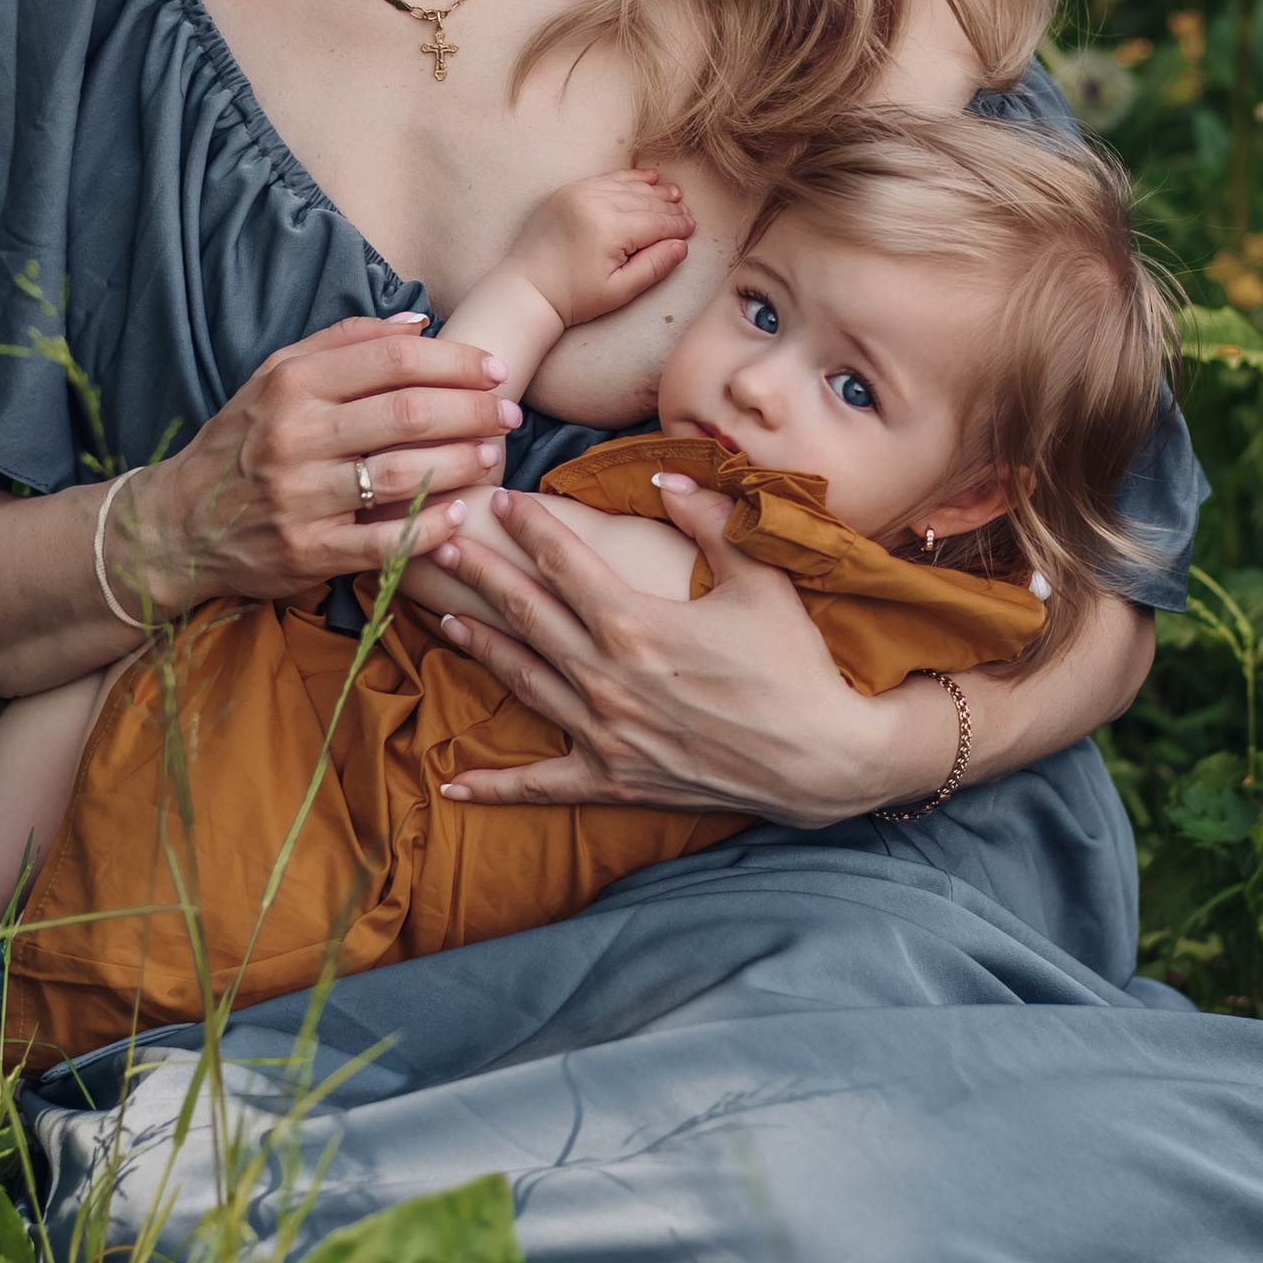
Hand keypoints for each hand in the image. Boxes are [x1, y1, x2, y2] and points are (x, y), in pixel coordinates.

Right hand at [118, 313, 524, 610]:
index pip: (392, 360)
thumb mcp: (276, 376)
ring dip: (462, 464)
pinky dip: (429, 528)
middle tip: (509, 413)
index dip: (456, 361)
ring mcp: (300, 497)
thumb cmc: (242, 440)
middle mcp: (294, 436)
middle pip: (408, 414)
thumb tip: (419, 321)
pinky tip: (459, 515)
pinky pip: (384, 540)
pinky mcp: (307, 551)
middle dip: (473, 411)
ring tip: (493, 457)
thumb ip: (345, 342)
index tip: (495, 369)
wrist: (178, 523)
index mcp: (292, 384)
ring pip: (402, 475)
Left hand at [426, 476, 949, 827]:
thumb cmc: (795, 664)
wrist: (823, 757)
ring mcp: (604, 733)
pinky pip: (542, 785)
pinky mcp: (613, 780)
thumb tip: (666, 475)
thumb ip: (710, 519)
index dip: (529, 528)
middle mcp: (606, 677)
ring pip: (523, 682)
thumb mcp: (760, 578)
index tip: (501, 500)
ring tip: (447, 620)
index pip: (564, 563)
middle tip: (440, 542)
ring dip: (482, 648)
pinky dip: (495, 787)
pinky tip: (453, 783)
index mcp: (635, 623)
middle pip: (526, 614)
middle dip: (481, 574)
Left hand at [501, 168, 693, 333]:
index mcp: (609, 229)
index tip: (693, 228)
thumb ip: (654, 266)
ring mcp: (578, 193)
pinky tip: (647, 178)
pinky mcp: (567, 191)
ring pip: (627, 187)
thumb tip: (682, 245)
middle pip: (644, 202)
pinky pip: (606, 178)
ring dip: (653, 191)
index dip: (677, 226)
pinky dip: (628, 178)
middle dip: (669, 208)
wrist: (526, 289)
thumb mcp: (619, 290)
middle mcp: (594, 203)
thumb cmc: (573, 297)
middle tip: (687, 213)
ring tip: (674, 195)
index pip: (656, 223)